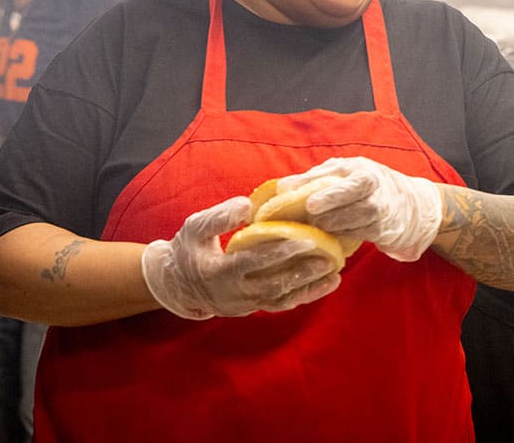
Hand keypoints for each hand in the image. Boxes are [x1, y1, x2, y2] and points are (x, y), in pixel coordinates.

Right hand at [141, 196, 339, 319]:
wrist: (178, 284)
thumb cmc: (188, 248)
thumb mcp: (195, 227)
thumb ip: (219, 216)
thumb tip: (248, 205)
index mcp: (218, 271)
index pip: (253, 262)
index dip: (280, 252)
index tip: (306, 240)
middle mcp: (234, 293)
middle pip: (274, 284)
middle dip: (303, 270)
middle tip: (329, 255)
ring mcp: (245, 305)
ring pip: (282, 298)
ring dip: (309, 286)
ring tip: (335, 270)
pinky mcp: (253, 309)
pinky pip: (282, 304)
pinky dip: (305, 295)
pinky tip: (326, 284)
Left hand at [278, 157, 442, 262]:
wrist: (412, 206)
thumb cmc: (367, 188)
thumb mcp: (346, 176)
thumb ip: (315, 179)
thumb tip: (280, 187)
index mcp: (360, 169)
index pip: (339, 173)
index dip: (316, 183)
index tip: (295, 192)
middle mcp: (373, 186)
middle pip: (353, 191)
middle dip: (332, 200)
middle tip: (311, 209)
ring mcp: (380, 208)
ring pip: (357, 215)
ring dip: (335, 222)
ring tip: (317, 226)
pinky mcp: (384, 229)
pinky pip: (361, 232)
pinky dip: (345, 234)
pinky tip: (330, 236)